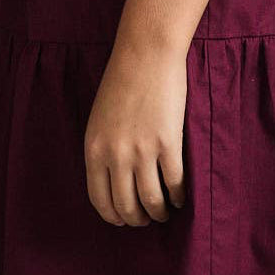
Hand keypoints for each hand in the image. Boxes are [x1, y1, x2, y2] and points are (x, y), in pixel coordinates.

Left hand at [84, 33, 187, 226]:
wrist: (145, 54)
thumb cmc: (122, 82)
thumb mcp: (99, 119)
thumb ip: (103, 149)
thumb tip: (115, 180)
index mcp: (93, 149)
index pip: (100, 199)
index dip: (114, 216)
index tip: (124, 220)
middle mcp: (115, 155)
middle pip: (126, 206)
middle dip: (137, 219)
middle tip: (147, 219)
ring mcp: (142, 151)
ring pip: (151, 200)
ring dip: (159, 213)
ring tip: (165, 212)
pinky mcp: (168, 144)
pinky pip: (174, 183)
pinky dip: (179, 197)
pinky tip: (180, 198)